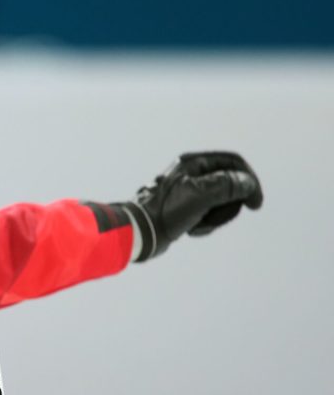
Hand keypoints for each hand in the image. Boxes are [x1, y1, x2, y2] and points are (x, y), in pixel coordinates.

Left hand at [122, 151, 262, 261]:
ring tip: (197, 225)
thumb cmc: (166, 211)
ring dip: (214, 218)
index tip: (255, 204)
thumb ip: (228, 185)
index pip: (233, 162)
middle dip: (227, 206)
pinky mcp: (185, 208)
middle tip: (214, 217)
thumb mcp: (201, 195)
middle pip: (230, 185)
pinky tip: (190, 231)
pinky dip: (204, 225)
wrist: (139, 232)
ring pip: (220, 203)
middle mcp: (191, 173)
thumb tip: (248, 183)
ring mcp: (188, 191)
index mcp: (192, 163)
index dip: (249, 181)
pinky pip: (208, 215)